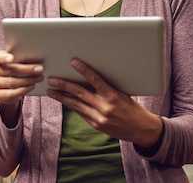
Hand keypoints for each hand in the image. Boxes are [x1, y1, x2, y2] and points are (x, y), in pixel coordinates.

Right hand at [0, 50, 43, 125]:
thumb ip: (24, 58)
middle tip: (40, 69)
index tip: (12, 58)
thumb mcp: (19, 61)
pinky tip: (31, 86)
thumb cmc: (17, 68)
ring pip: (11, 82)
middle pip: (8, 70)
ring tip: (39, 78)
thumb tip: (37, 59)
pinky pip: (10, 94)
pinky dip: (23, 90)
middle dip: (26, 70)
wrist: (10, 85)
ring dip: (27, 80)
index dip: (5, 58)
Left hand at [46, 58, 161, 147]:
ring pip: (76, 104)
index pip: (95, 80)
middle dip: (63, 85)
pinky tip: (63, 100)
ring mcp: (99, 118)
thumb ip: (107, 88)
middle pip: (79, 93)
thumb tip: (90, 76)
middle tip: (52, 79)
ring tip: (51, 91)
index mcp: (113, 96)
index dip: (84, 70)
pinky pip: (80, 113)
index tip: (73, 62)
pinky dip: (71, 105)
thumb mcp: (123, 94)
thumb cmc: (133, 108)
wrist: (142, 129)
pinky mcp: (96, 125)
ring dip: (62, 97)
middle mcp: (105, 107)